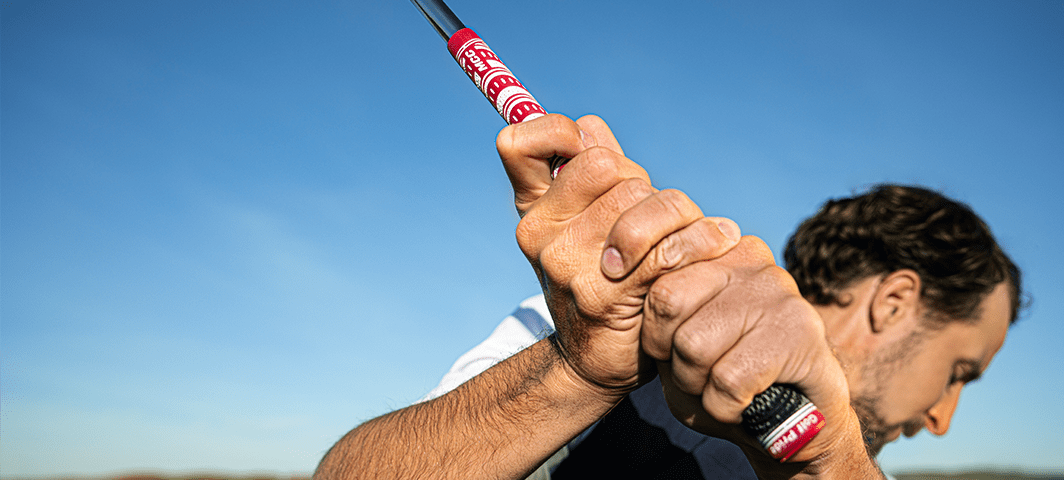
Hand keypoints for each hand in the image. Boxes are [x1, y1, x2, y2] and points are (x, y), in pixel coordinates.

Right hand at [496, 114, 742, 396]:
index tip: (587, 151)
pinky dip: (702, 242)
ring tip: (692, 236)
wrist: (599, 362)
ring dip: (682, 215)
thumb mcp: (587, 225)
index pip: (519, 143)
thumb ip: (590, 173)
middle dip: (647, 184)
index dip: (558, 132)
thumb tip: (589, 127)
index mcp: (533, 209)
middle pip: (607, 166)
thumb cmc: (603, 281)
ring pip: (644, 201)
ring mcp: (566, 266)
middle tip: (661, 217)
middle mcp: (540, 234)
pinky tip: (713, 248)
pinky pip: (668, 247)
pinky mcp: (604, 296)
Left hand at [641, 236, 876, 475]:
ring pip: (694, 344)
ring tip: (725, 388)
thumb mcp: (675, 348)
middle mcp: (746, 256)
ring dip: (698, 386)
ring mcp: (777, 288)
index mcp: (714, 251)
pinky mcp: (801, 329)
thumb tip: (634, 289)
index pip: (655, 278)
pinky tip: (745, 404)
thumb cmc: (725, 379)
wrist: (798, 419)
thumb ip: (655, 320)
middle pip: (668, 302)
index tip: (670, 356)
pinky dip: (724, 407)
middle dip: (672, 356)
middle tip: (700, 375)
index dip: (652, 333)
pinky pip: (729, 379)